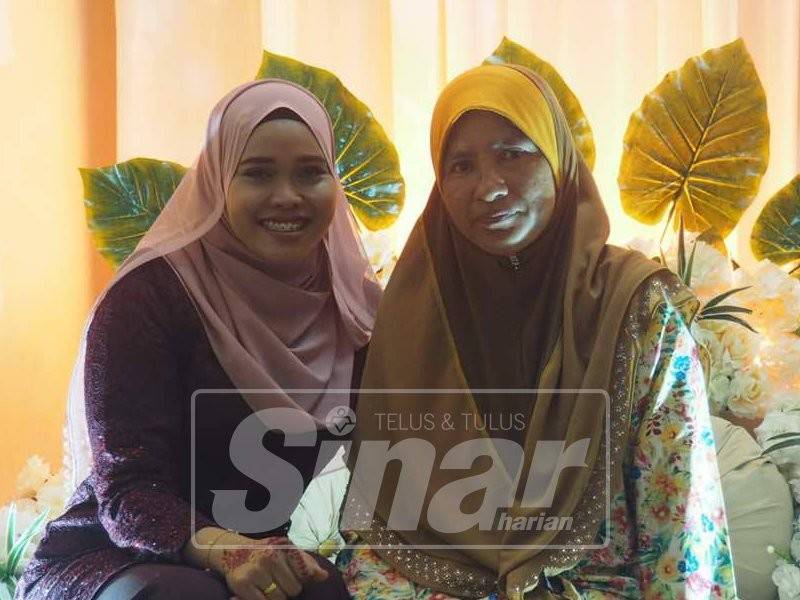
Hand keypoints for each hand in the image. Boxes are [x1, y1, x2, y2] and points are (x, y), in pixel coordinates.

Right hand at [213, 535, 328, 599]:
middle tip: (278, 582)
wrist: (232, 551)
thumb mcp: (286, 551)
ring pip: (279, 598)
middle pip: (294, 589)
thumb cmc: (265, 553)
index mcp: (284, 547)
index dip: (303, 579)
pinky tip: (259, 592)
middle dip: (289, 589)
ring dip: (276, 596)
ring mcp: (256, 570)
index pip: (306, 571)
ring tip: (268, 586)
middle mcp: (271, 557)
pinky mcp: (243, 583)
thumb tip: (324, 576)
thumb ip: (306, 564)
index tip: (297, 579)